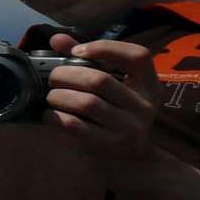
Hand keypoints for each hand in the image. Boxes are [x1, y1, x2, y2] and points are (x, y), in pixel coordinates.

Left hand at [43, 33, 161, 160]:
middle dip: (67, 74)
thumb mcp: (113, 87)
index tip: (77, 51)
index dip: (105, 48)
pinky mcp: (110, 145)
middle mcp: (144, 106)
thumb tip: (57, 38)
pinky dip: (56, 117)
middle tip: (53, 77)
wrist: (131, 161)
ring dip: (59, 96)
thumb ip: (88, 60)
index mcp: (149, 85)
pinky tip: (50, 115)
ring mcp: (129, 128)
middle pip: (100, 80)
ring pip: (86, 103)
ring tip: (51, 96)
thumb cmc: (116, 114)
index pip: (138, 56)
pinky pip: (76, 126)